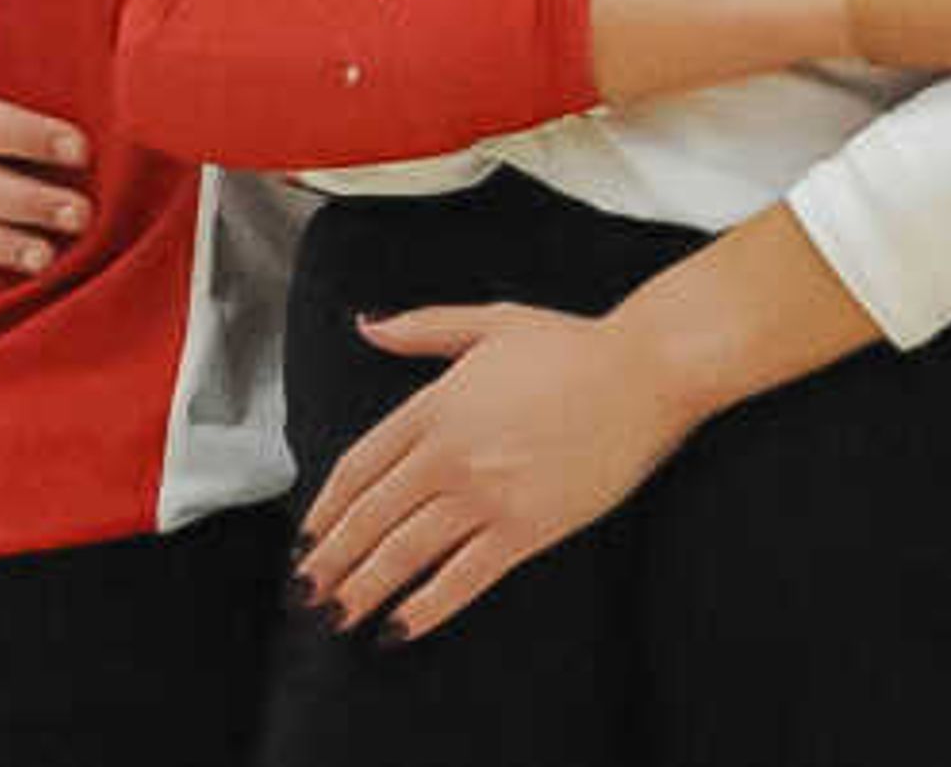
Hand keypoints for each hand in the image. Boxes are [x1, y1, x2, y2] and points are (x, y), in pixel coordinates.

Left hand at [291, 303, 700, 640]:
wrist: (646, 373)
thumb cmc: (573, 345)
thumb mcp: (490, 322)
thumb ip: (421, 328)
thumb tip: (365, 325)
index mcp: (436, 405)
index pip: (359, 467)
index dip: (326, 510)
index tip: (307, 538)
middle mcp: (451, 453)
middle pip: (371, 517)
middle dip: (330, 561)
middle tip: (304, 594)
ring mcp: (487, 494)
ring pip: (405, 553)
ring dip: (364, 590)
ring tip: (336, 616)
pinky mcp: (526, 528)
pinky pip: (462, 578)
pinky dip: (425, 608)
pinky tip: (399, 628)